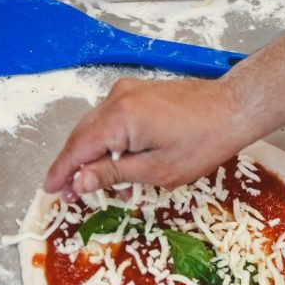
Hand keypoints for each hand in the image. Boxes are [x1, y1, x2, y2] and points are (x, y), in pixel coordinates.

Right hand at [44, 76, 245, 199]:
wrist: (233, 108)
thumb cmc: (204, 142)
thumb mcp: (158, 170)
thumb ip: (114, 174)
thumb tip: (79, 180)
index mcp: (119, 118)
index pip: (77, 148)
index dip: (62, 172)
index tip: (51, 190)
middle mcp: (117, 98)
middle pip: (82, 135)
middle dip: (75, 165)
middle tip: (71, 193)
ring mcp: (128, 91)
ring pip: (96, 126)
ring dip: (93, 153)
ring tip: (97, 183)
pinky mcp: (139, 91)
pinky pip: (112, 117)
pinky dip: (109, 139)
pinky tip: (117, 161)